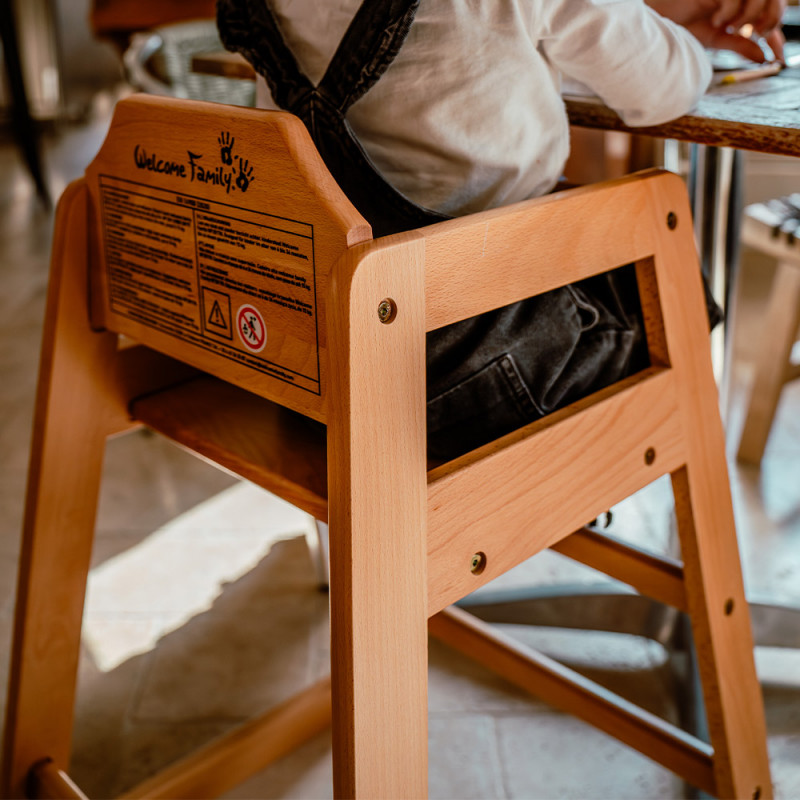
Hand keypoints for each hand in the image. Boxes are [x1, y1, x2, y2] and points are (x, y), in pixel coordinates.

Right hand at [646, 0, 785, 61]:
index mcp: (738, 7)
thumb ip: (739, 45)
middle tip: (754, 33)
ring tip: (729, 26)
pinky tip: (716, 18)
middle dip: (770, 18)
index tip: (778, 56)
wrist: (656, 24)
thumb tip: (762, 57)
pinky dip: (731, 10)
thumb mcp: (714, 40)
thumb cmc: (678, 28)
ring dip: (749, 15)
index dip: (775, 34)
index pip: (768, 15)